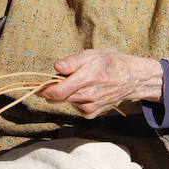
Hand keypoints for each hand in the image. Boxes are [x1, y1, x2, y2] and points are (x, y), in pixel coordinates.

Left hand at [40, 49, 163, 118]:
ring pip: (66, 102)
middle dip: (52, 89)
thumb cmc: (111, 63)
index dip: (43, 90)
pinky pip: (75, 107)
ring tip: (79, 81)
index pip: (57, 92)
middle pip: (58, 98)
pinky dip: (75, 99)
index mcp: (87, 78)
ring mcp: (91, 106)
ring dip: (66, 93)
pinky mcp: (92, 113)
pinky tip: (85, 91)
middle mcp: (88, 96)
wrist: (131, 79)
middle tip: (57, 78)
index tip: (36, 86)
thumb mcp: (92, 54)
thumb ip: (73, 62)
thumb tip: (56, 66)